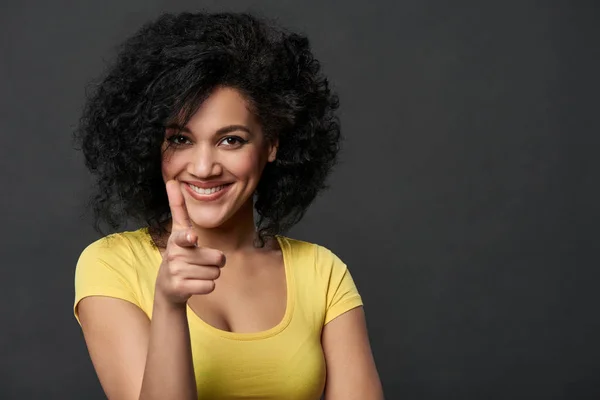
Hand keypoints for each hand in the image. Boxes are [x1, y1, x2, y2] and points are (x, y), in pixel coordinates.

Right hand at [154, 180, 225, 305]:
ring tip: (196, 273)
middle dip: (215, 262)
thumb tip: (171, 181)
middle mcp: (174, 254)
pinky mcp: (179, 287)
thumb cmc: (181, 255)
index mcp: (177, 239)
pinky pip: (210, 286)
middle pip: (217, 258)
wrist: (168, 287)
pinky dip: (208, 286)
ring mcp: (175, 271)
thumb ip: (179, 209)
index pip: (183, 235)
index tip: (192, 238)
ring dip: (211, 274)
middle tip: (201, 263)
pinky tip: (195, 284)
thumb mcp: (179, 232)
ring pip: (215, 272)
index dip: (188, 237)